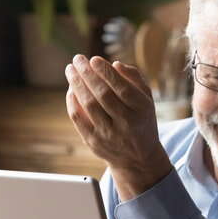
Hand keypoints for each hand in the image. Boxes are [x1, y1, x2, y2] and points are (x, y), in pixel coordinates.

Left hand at [66, 55, 172, 199]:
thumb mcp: (147, 100)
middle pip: (102, 94)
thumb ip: (135, 79)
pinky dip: (72, 101)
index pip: (122, 88)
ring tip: (70, 70)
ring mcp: (109, 134)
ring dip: (76, 84)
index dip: (106, 72)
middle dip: (87, 74)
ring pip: (88, 104)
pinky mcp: (94, 142)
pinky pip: (78, 118)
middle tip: (78, 59)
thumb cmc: (141, 121)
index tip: (94, 59)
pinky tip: (71, 89)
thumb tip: (115, 64)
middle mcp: (127, 123)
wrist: (138, 159)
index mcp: (142, 110)